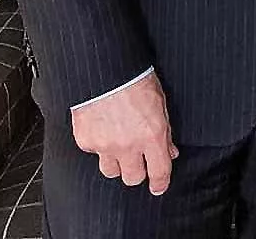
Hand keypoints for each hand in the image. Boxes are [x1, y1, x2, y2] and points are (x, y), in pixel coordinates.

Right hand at [71, 72, 178, 194]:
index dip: (160, 183)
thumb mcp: (160, 103)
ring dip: (117, 162)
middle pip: (133, 178)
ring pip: (111, 171)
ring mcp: (105, 145)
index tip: (159, 186)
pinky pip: (93, 153)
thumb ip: (165, 131)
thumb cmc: (134, 78)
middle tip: (138, 160)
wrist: (104, 69)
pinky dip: (99, 145)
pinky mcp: (86, 141)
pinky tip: (103, 129)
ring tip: (119, 145)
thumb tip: (169, 150)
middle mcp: (128, 144)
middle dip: (137, 171)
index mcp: (151, 135)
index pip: (159, 171)